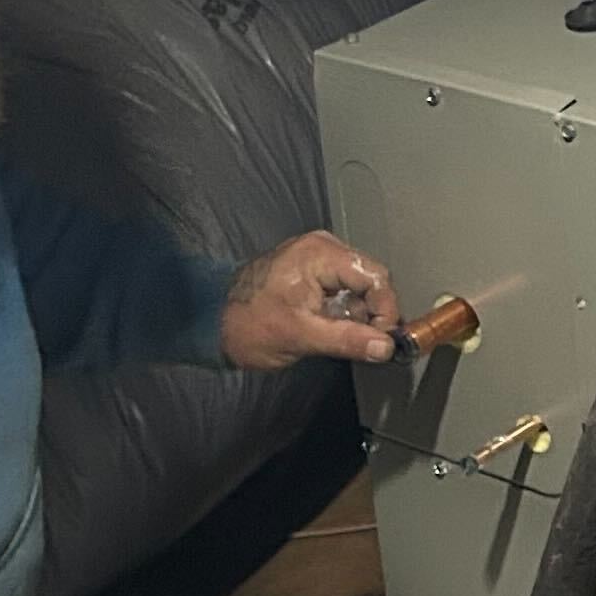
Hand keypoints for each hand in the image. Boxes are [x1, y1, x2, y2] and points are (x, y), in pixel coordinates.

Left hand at [223, 230, 399, 371]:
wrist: (210, 323)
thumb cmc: (248, 326)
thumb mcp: (301, 336)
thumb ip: (347, 340)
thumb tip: (385, 348)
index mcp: (320, 254)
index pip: (375, 276)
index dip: (386, 310)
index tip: (383, 341)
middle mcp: (322, 247)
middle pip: (370, 278)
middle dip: (371, 313)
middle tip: (364, 342)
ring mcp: (316, 257)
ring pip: (358, 285)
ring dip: (357, 314)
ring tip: (340, 337)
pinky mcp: (310, 270)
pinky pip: (341, 287)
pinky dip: (343, 310)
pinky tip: (330, 327)